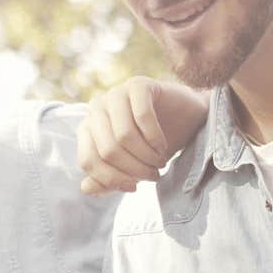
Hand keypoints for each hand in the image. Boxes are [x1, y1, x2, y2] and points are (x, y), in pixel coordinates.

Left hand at [77, 77, 208, 193]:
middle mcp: (97, 108)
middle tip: (153, 175)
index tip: (134, 187)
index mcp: (88, 128)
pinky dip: (155, 138)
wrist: (186, 118)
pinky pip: (142, 117)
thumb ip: (108, 180)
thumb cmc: (154, 144)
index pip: (89, 161)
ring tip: (159, 162)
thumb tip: (86, 188)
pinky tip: (162, 145)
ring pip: (124, 136)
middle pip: (107, 150)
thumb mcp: (131, 167)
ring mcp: (116, 94)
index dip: (111, 179)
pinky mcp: (138, 85)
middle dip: (134, 169)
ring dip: (146, 155)